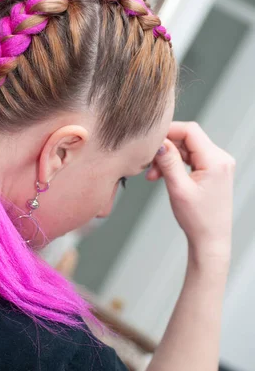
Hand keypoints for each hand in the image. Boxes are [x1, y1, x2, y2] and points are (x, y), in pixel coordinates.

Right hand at [145, 121, 234, 258]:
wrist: (210, 239)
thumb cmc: (197, 219)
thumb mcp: (179, 189)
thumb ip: (169, 162)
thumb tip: (159, 142)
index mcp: (216, 160)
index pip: (190, 131)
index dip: (168, 131)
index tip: (150, 141)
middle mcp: (221, 158)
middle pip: (188, 139)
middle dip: (165, 149)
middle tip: (149, 167)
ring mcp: (218, 164)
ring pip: (187, 148)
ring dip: (168, 158)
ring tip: (154, 176)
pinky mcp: (213, 170)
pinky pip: (191, 158)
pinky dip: (176, 164)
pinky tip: (163, 175)